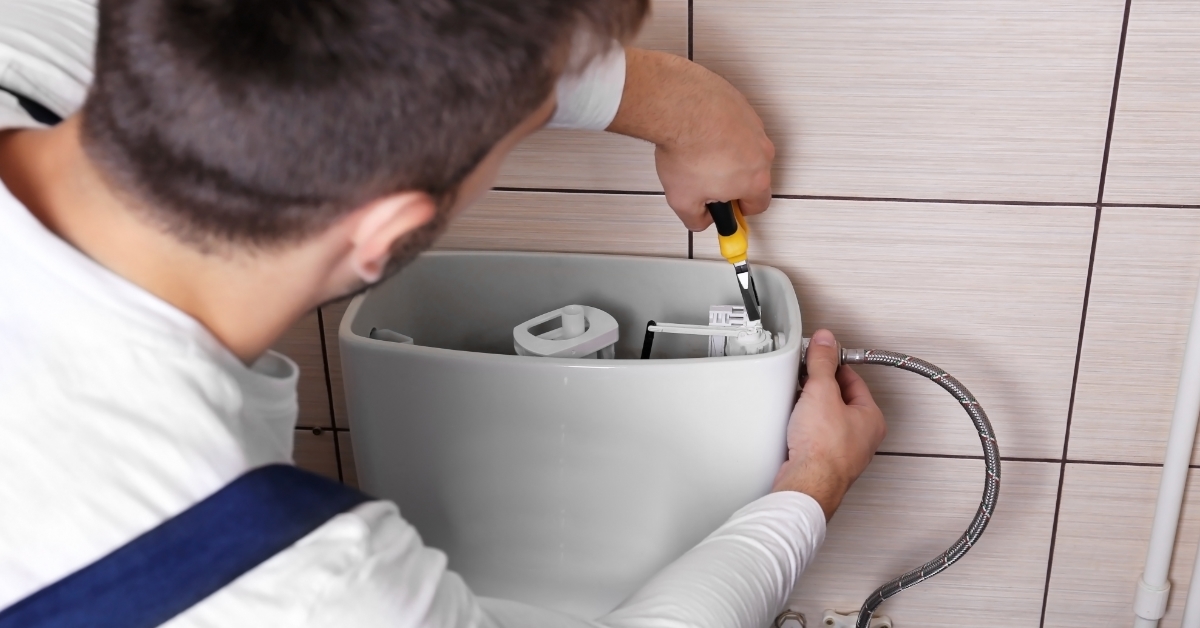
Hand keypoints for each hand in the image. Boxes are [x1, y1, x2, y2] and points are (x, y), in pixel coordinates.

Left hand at [606, 48, 774, 230]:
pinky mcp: (742, 105)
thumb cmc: (686, 150)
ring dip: (726, 152)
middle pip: (752, 174)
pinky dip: (720, 129)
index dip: (740, 209)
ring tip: (697, 151)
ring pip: (744, 147)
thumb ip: (696, 219)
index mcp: (756, 180)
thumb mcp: (683, 200)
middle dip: (731, 180)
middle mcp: (762, 151)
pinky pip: (734, 124)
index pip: (759, 204)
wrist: (679, 106)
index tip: (725, 207)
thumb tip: (702, 219)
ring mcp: (754, 125)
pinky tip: (698, 130)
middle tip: (705, 179)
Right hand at [772, 329, 885, 520]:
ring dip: (810, 409)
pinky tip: (792, 426)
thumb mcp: (822, 392)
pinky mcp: (823, 462)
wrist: (807, 483)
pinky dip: (803, 428)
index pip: (852, 380)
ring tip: (797, 403)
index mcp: (871, 418)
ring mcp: (843, 451)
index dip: (833, 365)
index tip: (818, 357)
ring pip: (825, 419)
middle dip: (819, 388)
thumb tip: (826, 341)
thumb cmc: (824, 449)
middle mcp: (861, 436)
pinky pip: (814, 436)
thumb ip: (823, 363)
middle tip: (804, 379)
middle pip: (839, 399)